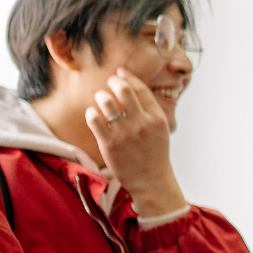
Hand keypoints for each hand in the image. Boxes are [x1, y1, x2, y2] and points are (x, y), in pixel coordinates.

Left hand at [86, 68, 187, 216]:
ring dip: (101, 96)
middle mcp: (141, 123)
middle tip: (109, 82)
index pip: (140, 89)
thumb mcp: (161, 130)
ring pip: (106, 102)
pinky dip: (91, 112)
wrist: (151, 181)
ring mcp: (124, 133)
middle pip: (123, 90)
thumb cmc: (155, 154)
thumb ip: (150, 110)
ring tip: (100, 97)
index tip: (120, 72)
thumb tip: (134, 89)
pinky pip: (95, 119)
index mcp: (157, 118)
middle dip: (114, 82)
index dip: (128, 77)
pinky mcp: (109, 144)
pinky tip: (92, 113)